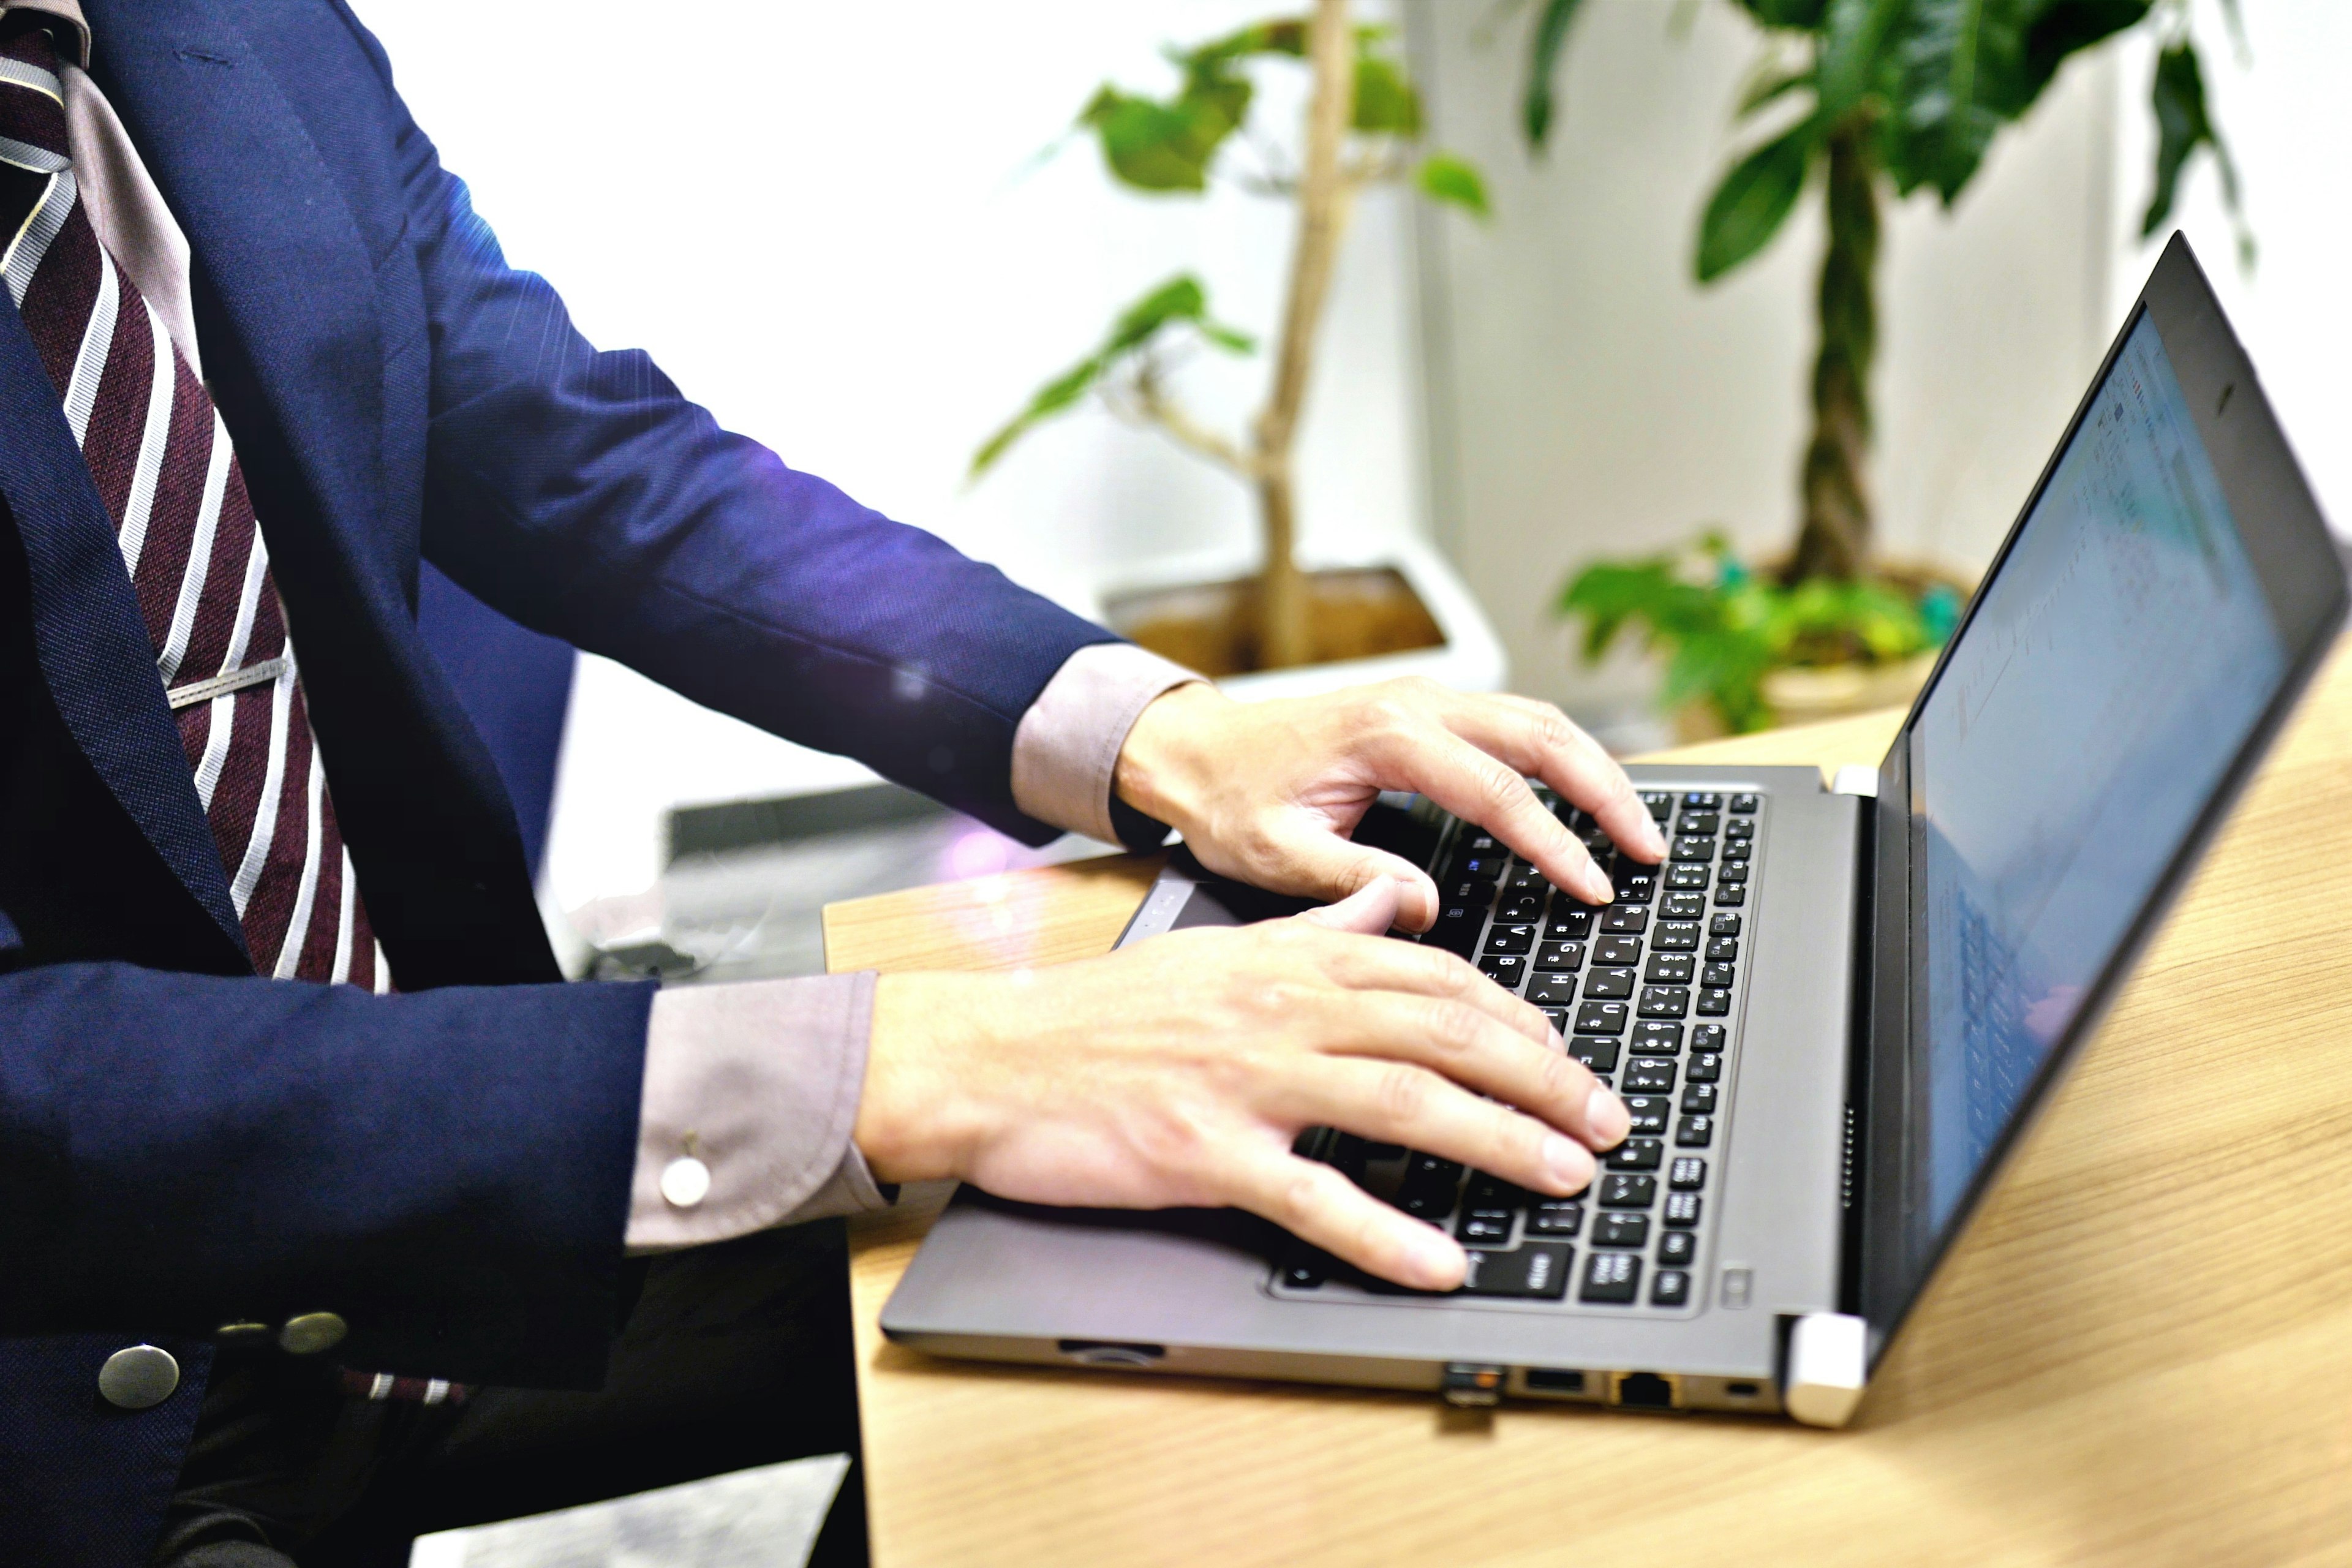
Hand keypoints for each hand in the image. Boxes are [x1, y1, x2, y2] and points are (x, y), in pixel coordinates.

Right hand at [854, 881, 1632, 1290]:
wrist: (992, 1054)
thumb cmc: (1105, 1014)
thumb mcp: (1221, 950)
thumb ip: (1318, 927)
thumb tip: (1396, 901)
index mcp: (1291, 960)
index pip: (1437, 980)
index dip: (1520, 1019)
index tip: (1570, 1056)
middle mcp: (1283, 1009)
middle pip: (1444, 1036)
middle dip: (1544, 1079)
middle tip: (1609, 1123)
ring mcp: (1246, 1080)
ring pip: (1402, 1105)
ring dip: (1499, 1143)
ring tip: (1568, 1177)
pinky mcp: (1204, 1152)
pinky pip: (1312, 1199)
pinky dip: (1384, 1235)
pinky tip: (1439, 1263)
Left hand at [1114, 677, 1665, 931]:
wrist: (1194, 752)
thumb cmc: (1229, 802)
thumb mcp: (1275, 854)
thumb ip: (1353, 879)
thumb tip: (1425, 905)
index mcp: (1384, 735)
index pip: (1495, 790)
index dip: (1553, 843)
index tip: (1594, 888)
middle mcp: (1416, 703)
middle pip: (1540, 735)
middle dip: (1606, 791)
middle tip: (1651, 852)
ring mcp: (1426, 699)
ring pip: (1537, 720)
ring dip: (1595, 769)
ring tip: (1638, 829)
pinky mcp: (1428, 710)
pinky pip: (1513, 724)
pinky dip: (1561, 757)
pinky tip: (1586, 797)